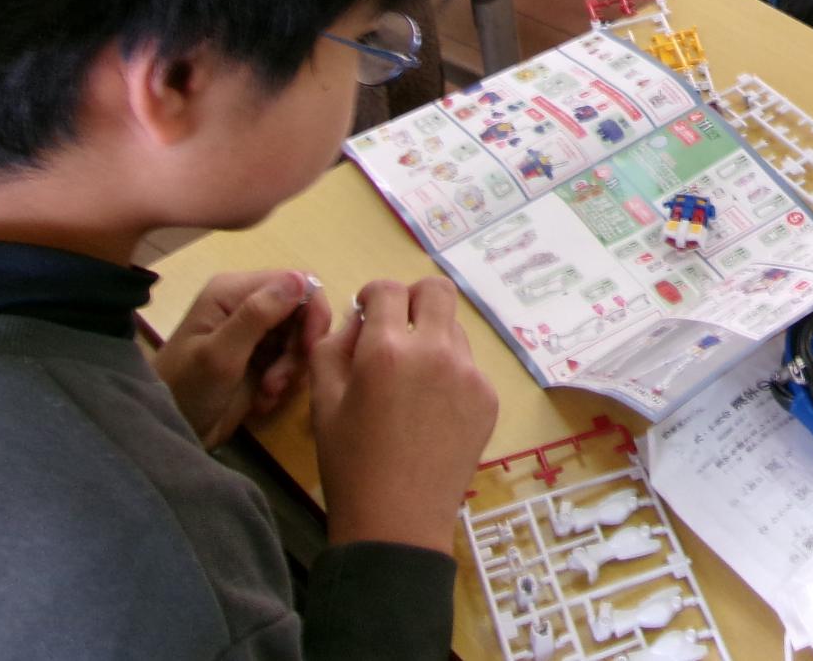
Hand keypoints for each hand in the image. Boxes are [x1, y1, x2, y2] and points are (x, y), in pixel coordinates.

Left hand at [153, 270, 329, 448]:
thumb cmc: (185, 390)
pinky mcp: (261, 359)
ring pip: (301, 339)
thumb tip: (300, 279)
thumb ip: (257, 315)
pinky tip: (263, 399)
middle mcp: (248, 305)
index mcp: (234, 291)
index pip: (297, 282)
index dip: (311, 312)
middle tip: (278, 380)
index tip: (307, 348)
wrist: (169, 433)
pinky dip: (284, 382)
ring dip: (291, 369)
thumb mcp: (220, 355)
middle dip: (298, 348)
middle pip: (303, 312)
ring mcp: (255, 333)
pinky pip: (293, 361)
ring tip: (268, 392)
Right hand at [310, 278, 497, 552]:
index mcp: (387, 351)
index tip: (367, 312)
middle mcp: (435, 352)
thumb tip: (358, 318)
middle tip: (398, 327)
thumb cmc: (350, 464)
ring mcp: (469, 374)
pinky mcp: (488, 397)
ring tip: (412, 384)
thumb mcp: (323, 402)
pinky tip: (432, 412)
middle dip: (413, 300)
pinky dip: (450, 375)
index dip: (372, 295)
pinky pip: (469, 366)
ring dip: (432, 339)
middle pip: (437, 290)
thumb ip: (334, 346)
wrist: (397, 521)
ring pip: (453, 330)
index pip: (388, 289)